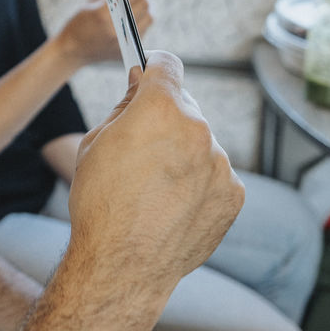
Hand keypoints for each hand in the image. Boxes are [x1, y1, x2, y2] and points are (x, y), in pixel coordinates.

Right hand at [58, 0, 152, 65]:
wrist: (72, 52)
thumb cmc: (77, 24)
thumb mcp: (90, 4)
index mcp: (104, 14)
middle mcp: (117, 28)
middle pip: (144, 3)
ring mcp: (124, 41)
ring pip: (149, 17)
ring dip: (146, 5)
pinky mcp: (129, 50)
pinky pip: (144, 29)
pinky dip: (142, 19)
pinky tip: (135, 13)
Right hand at [67, 52, 244, 296]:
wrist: (123, 265)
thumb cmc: (100, 203)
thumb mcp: (96, 142)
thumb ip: (125, 107)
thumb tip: (141, 84)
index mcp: (160, 108)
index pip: (167, 65)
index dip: (155, 67)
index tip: (150, 75)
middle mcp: (197, 128)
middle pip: (185, 107)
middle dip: (166, 119)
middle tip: (143, 150)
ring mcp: (220, 162)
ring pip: (201, 144)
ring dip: (184, 154)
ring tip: (156, 190)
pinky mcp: (233, 193)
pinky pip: (215, 175)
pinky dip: (199, 184)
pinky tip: (174, 206)